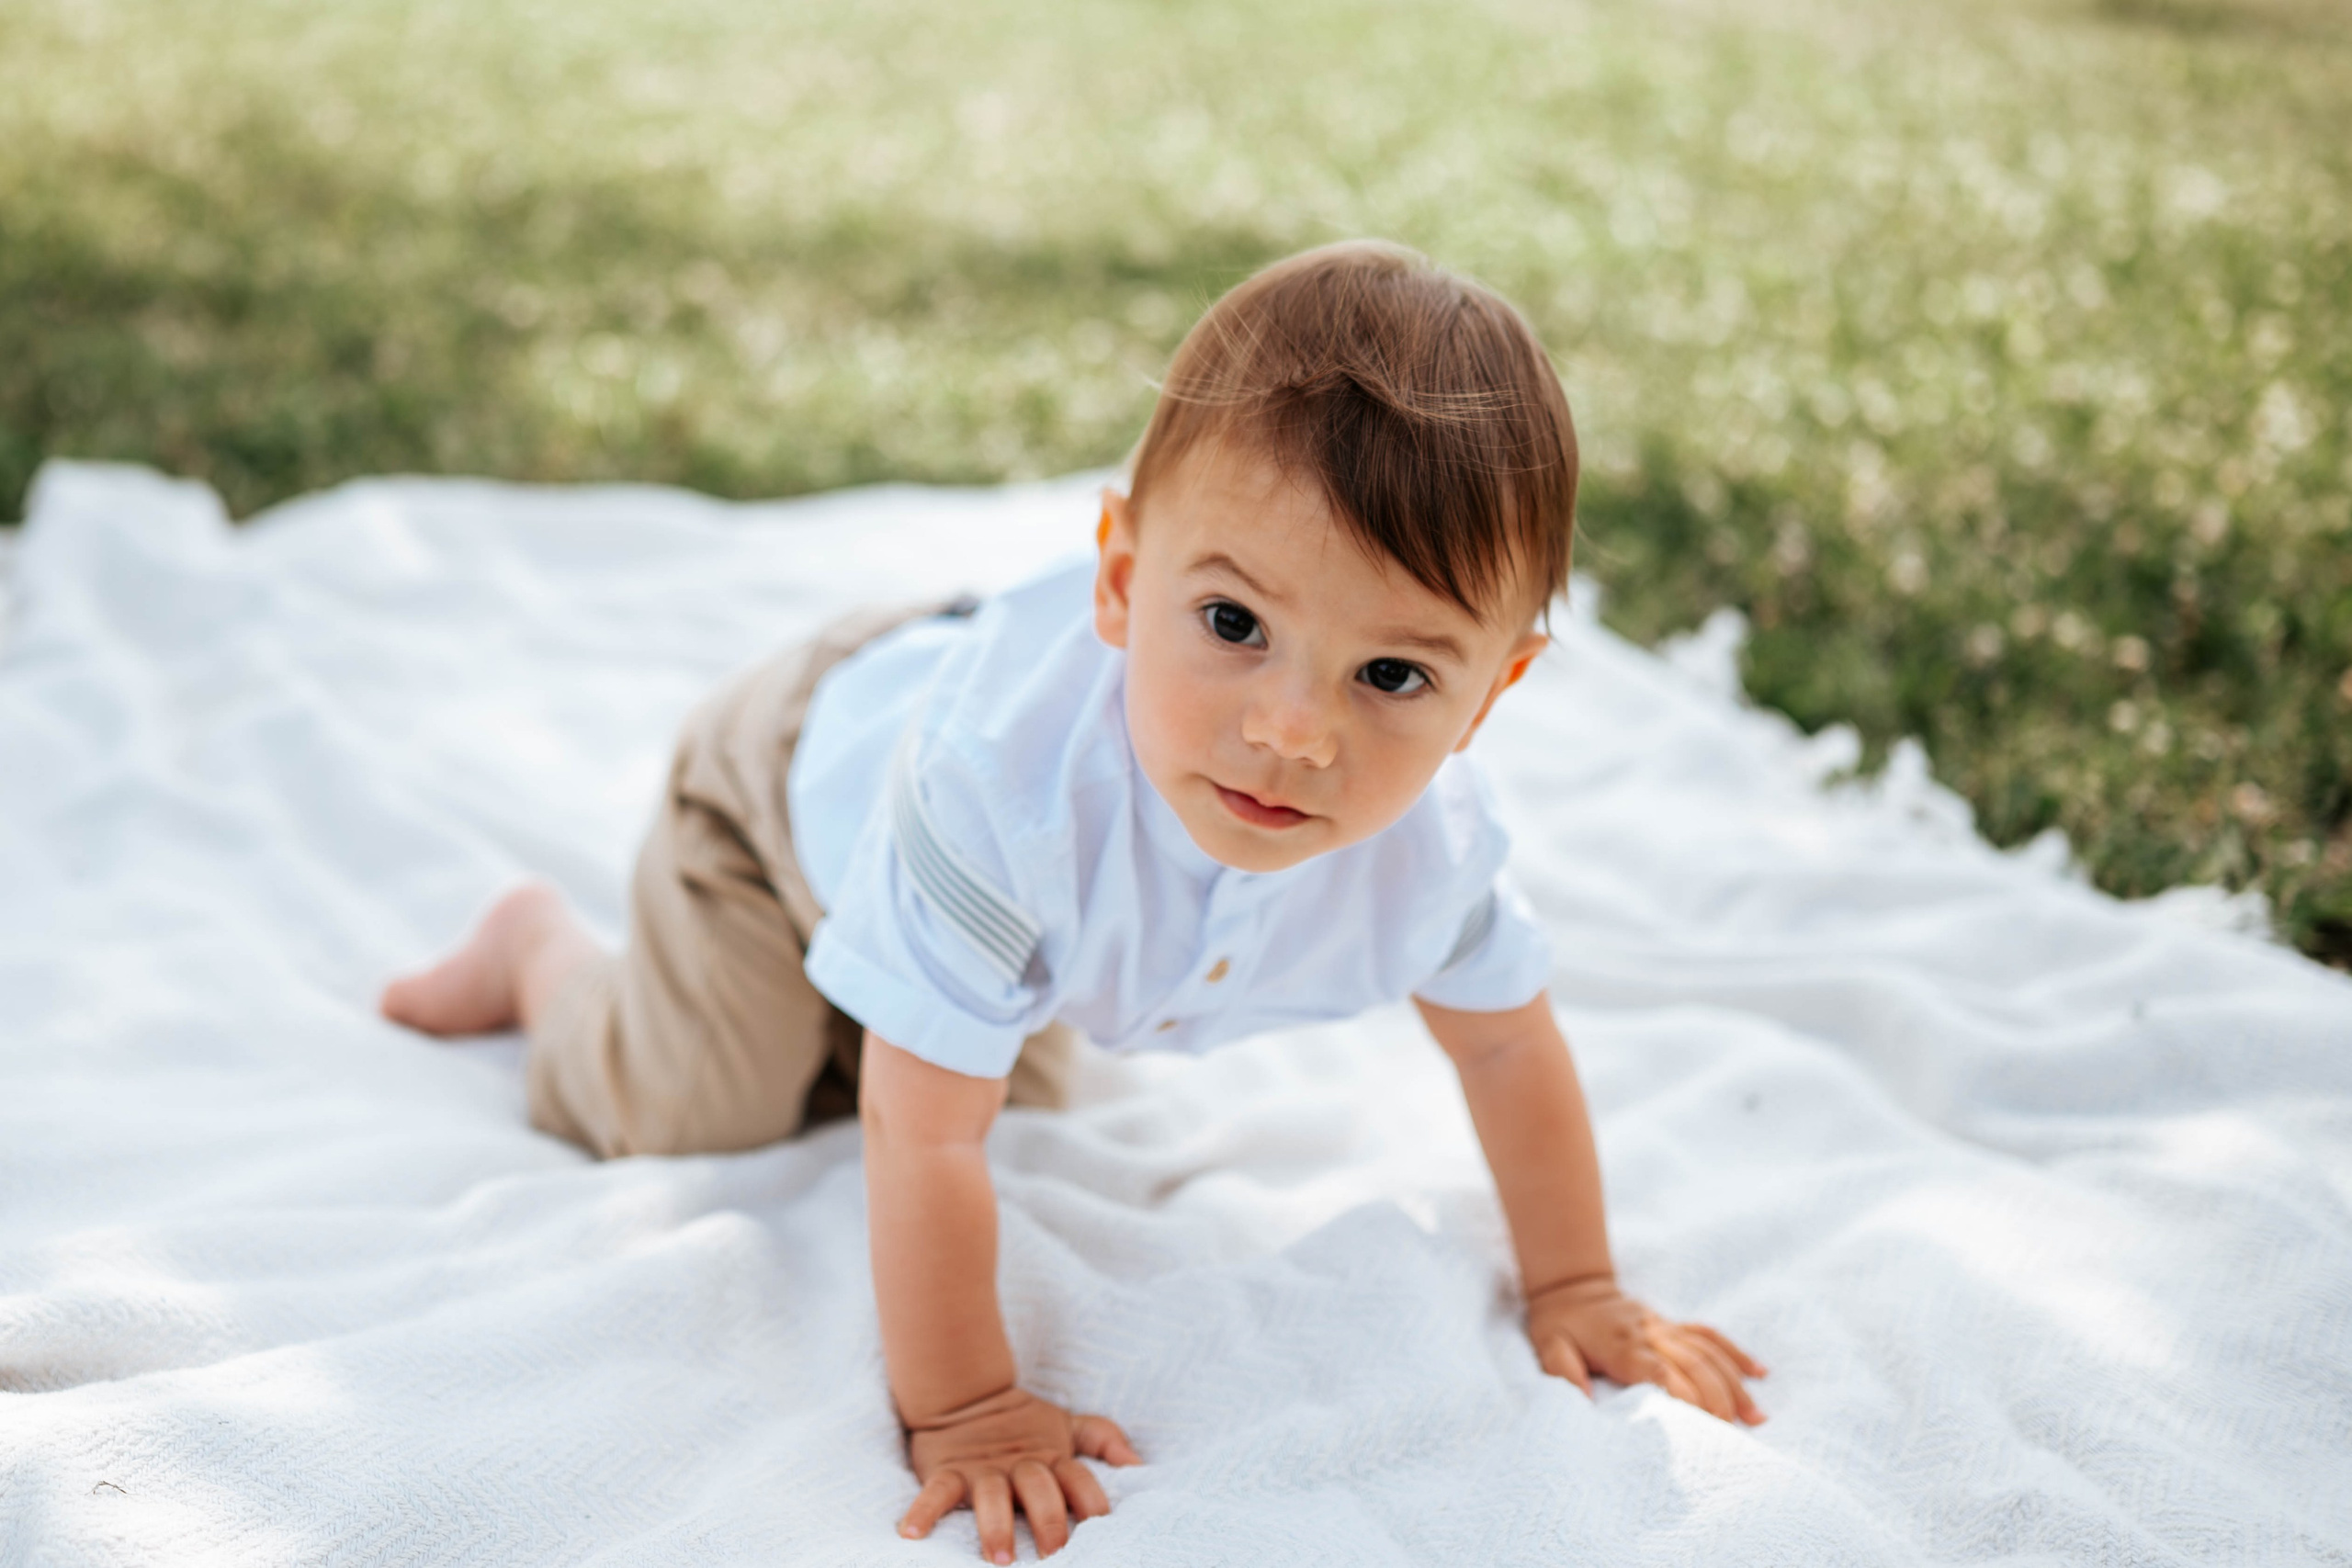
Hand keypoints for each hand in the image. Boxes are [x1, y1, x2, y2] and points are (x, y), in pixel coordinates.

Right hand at [899, 1386, 1141, 1561]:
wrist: (965, 1395)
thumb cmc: (1024, 1425)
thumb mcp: (1066, 1425)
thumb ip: (1102, 1438)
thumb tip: (1139, 1463)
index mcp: (1051, 1456)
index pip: (1078, 1478)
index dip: (1091, 1502)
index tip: (1101, 1531)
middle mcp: (1019, 1464)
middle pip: (1039, 1488)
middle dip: (1048, 1520)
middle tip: (1052, 1554)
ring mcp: (982, 1469)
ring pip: (991, 1495)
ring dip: (995, 1525)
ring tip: (1000, 1557)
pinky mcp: (947, 1471)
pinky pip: (934, 1492)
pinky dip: (922, 1512)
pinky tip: (911, 1535)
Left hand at [1526, 1274, 1767, 1425]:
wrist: (1570, 1285)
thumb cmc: (1559, 1324)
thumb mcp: (1548, 1347)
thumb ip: (1563, 1373)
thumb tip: (1585, 1401)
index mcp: (1622, 1345)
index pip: (1661, 1371)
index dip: (1685, 1395)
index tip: (1703, 1425)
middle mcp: (1650, 1334)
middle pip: (1694, 1364)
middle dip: (1717, 1399)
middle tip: (1733, 1435)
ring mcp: (1664, 1327)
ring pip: (1709, 1352)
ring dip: (1734, 1383)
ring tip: (1755, 1418)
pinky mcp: (1672, 1324)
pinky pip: (1709, 1334)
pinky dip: (1735, 1353)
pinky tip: (1759, 1373)